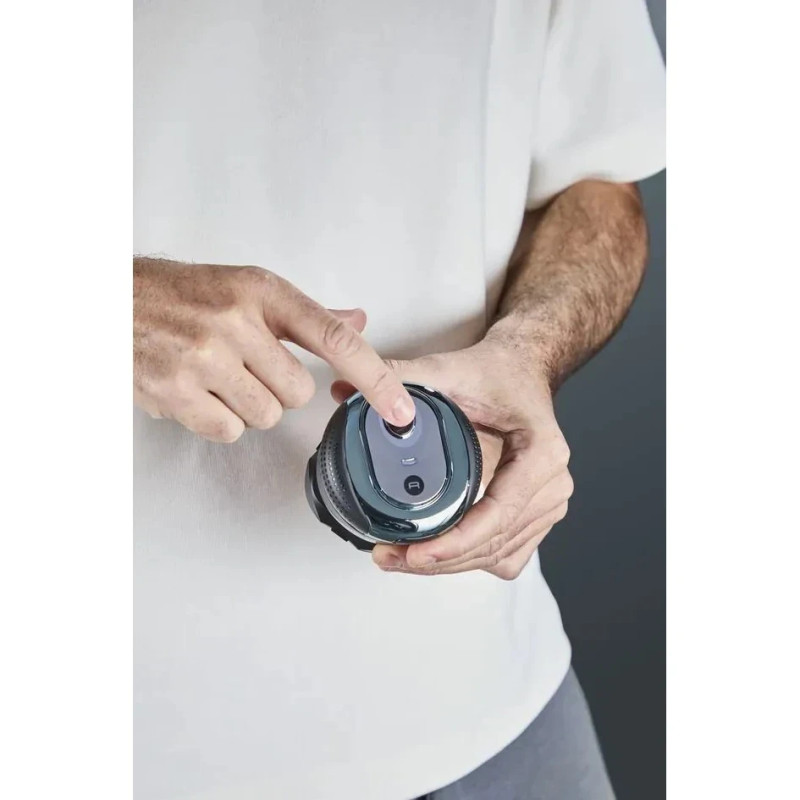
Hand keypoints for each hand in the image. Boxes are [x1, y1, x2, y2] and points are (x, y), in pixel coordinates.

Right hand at [134, 259, 414, 441]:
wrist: (111, 300)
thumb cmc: (183, 294)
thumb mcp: (247, 288)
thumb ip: (306, 313)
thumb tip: (358, 324)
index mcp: (262, 291)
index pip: (335, 339)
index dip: (376, 378)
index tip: (401, 409)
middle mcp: (236, 322)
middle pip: (298, 392)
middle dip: (278, 388)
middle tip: (246, 366)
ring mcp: (204, 358)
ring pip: (266, 415)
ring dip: (248, 405)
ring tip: (216, 376)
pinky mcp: (176, 391)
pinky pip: (229, 431)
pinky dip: (218, 420)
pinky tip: (198, 392)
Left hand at [331, 338, 572, 578]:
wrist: (521, 371)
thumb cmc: (497, 372)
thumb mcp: (449, 368)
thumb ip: (399, 377)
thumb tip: (346, 389)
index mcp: (542, 454)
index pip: (498, 514)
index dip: (455, 542)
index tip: (415, 552)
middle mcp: (553, 484)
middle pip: (494, 544)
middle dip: (440, 560)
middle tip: (389, 556)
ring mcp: (548, 505)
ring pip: (498, 556)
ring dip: (450, 565)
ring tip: (400, 558)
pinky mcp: (536, 516)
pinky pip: (505, 555)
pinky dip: (469, 560)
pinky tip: (435, 553)